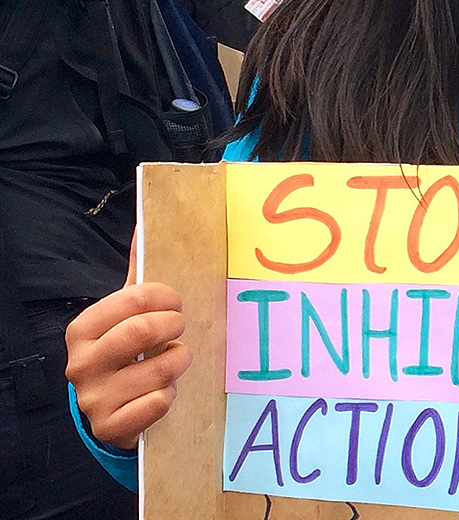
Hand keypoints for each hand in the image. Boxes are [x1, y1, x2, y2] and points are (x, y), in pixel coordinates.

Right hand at [64, 282, 191, 449]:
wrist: (111, 410)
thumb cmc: (125, 353)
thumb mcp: (125, 316)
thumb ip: (135, 277)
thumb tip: (144, 230)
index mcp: (83, 329)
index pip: (134, 297)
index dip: (166, 296)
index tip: (175, 302)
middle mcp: (81, 363)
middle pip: (143, 330)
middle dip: (173, 325)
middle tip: (179, 328)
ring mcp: (93, 398)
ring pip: (159, 369)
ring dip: (178, 360)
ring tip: (173, 359)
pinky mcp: (110, 427)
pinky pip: (159, 402)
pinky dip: (170, 394)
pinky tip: (161, 390)